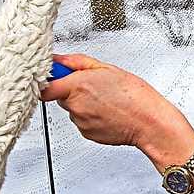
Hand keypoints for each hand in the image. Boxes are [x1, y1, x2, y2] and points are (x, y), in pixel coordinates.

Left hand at [40, 54, 193, 170]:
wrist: (148, 122)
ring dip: (83, 103)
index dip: (47, 81)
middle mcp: (75, 106)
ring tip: (105, 99)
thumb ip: (77, 62)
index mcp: (77, 86)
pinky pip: (82, 121)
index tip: (54, 76)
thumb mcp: (106, 68)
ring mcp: (80, 122)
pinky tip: (107, 111)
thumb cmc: (133, 95)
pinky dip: (91, 116)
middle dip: (72, 89)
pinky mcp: (86, 133)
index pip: (45, 87)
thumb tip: (60, 60)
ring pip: (73, 108)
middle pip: (61, 95)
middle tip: (93, 85)